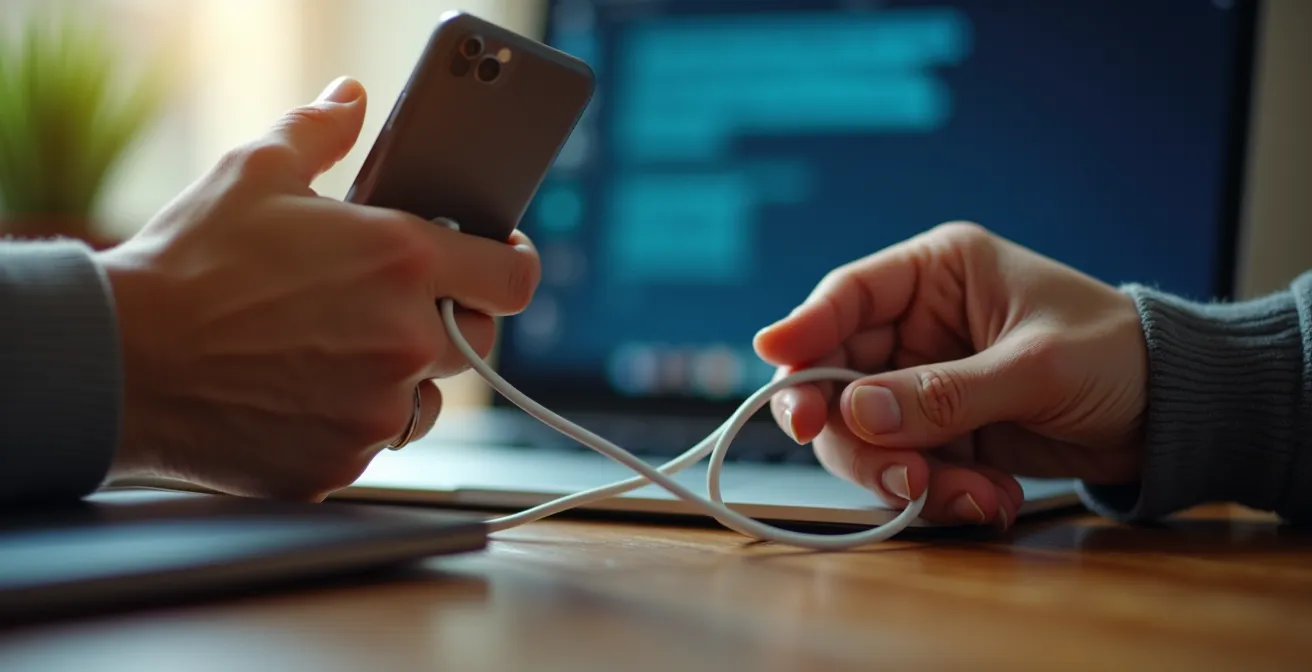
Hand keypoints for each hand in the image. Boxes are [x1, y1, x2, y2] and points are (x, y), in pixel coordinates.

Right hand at [98, 77, 540, 499]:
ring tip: (338, 349)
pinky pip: (374, 440)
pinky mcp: (343, 461)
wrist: (118, 362)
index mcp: (403, 261)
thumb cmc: (185, 265)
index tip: (500, 263)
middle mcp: (405, 339)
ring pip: (428, 397)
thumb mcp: (254, 171)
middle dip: (450, 320)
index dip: (513, 266)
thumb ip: (320, 131)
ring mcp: (376, 409)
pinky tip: (303, 390)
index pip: (515, 276)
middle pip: (478, 340)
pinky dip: (352, 419)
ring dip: (403, 376)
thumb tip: (350, 99)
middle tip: (394, 304)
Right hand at [753, 222, 1147, 527]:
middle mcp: (917, 326)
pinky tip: (991, 498)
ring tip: (968, 495)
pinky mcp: (939, 432)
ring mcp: (922, 383)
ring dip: (903, 474)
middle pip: (836, 377)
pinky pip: (903, 467)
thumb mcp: (1034, 367)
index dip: (804, 328)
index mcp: (938, 274)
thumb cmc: (1117, 355)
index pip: (849, 296)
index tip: (774, 358)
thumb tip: (855, 411)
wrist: (1172, 415)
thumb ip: (942, 392)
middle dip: (855, 431)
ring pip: (862, 434)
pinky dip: (938, 493)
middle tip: (891, 471)